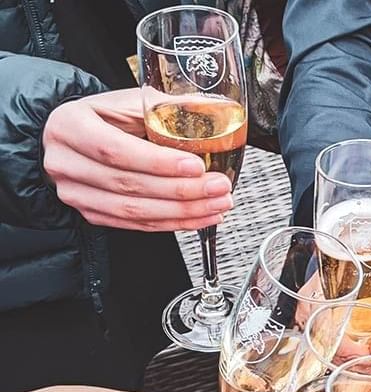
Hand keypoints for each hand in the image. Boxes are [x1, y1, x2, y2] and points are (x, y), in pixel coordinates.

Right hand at [42, 88, 232, 230]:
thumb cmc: (105, 116)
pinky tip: (200, 217)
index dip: (158, 162)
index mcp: (70, 126)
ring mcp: (76, 193)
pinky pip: (136, 224)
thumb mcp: (128, 101)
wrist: (78, 138)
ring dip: (183, 211)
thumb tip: (210, 110)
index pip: (115, 150)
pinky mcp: (91, 214)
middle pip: (128, 185)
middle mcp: (66, 163)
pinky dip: (173, 223)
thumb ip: (164, 107)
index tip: (195, 165)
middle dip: (181, 190)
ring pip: (134, 211)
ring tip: (218, 203)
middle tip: (219, 186)